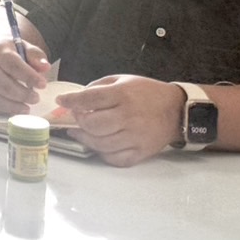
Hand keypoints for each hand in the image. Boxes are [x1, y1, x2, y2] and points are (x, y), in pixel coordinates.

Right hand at [0, 38, 53, 115]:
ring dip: (12, 106)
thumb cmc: (6, 50)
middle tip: (36, 98)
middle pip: (3, 85)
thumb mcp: (23, 46)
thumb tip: (45, 67)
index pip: (13, 66)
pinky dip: (1, 111)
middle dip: (22, 95)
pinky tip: (14, 110)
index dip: (29, 76)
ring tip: (26, 108)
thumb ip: (35, 56)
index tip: (42, 84)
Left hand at [58, 75, 184, 166]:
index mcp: (123, 95)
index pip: (90, 99)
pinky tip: (99, 144)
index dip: (71, 101)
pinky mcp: (141, 152)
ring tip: (80, 132)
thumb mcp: (123, 80)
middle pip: (92, 125)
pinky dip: (102, 153)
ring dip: (85, 138)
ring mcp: (135, 137)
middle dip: (79, 121)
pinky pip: (114, 159)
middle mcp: (128, 116)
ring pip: (100, 144)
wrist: (176, 111)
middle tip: (78, 117)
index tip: (62, 101)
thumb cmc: (146, 93)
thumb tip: (77, 99)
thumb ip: (99, 87)